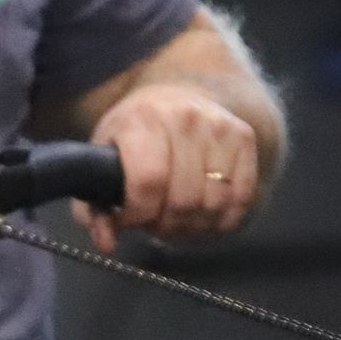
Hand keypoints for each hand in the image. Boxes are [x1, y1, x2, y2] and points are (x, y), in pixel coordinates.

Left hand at [76, 83, 259, 253]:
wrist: (177, 96)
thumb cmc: (134, 135)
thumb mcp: (103, 160)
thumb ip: (95, 207)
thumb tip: (107, 244)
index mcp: (142, 121)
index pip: (149, 181)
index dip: (139, 214)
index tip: (131, 220)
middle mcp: (184, 118)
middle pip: (183, 200)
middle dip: (165, 225)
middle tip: (155, 221)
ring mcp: (219, 127)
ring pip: (213, 205)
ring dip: (193, 226)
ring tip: (177, 217)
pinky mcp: (244, 138)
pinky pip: (241, 199)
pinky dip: (222, 219)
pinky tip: (203, 214)